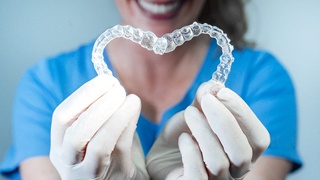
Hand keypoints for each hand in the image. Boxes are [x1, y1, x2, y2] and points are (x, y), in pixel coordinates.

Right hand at [50, 74, 148, 179]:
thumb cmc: (109, 152)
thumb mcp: (95, 132)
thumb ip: (97, 113)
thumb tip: (111, 84)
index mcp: (61, 147)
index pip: (61, 118)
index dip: (82, 96)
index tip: (104, 79)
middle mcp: (70, 163)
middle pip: (75, 134)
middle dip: (97, 106)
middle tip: (117, 87)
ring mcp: (91, 174)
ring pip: (98, 145)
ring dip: (115, 116)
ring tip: (130, 98)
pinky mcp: (116, 176)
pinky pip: (120, 149)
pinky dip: (128, 125)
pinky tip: (134, 108)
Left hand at [146, 81, 269, 178]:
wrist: (161, 158)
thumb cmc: (184, 137)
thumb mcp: (195, 114)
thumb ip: (205, 100)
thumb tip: (213, 85)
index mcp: (242, 153)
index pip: (258, 138)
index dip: (243, 114)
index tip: (222, 92)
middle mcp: (235, 172)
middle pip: (243, 152)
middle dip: (225, 120)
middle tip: (205, 100)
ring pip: (219, 162)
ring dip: (204, 131)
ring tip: (189, 113)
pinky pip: (198, 175)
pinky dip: (191, 152)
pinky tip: (183, 138)